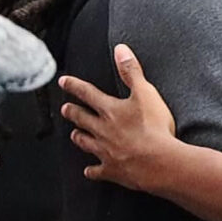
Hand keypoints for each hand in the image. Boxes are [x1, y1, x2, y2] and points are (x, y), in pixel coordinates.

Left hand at [60, 44, 176, 190]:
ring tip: (74, 134)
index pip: (88, 94)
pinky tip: (88, 171)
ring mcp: (106, 152)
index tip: (63, 81)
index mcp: (110, 110)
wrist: (158, 162)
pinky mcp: (112, 170)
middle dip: (72, 112)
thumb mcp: (145, 93)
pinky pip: (97, 171)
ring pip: (86, 143)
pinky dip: (92, 171)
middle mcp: (103, 130)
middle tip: (64, 109)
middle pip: (82, 119)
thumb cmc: (153, 127)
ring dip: (79, 137)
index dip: (75, 86)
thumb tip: (120, 50)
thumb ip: (131, 71)